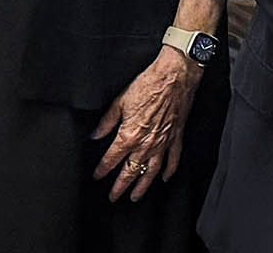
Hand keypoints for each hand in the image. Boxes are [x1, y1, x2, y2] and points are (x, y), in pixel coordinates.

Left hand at [93, 46, 202, 201]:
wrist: (174, 76)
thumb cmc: (149, 84)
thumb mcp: (120, 101)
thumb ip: (107, 122)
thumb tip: (96, 135)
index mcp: (129, 135)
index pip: (112, 159)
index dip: (102, 169)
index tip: (97, 175)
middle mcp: (146, 143)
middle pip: (131, 171)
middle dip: (120, 186)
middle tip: (114, 196)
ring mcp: (163, 142)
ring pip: (151, 171)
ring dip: (143, 186)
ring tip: (136, 196)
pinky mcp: (176, 136)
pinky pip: (173, 159)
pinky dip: (170, 170)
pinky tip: (165, 178)